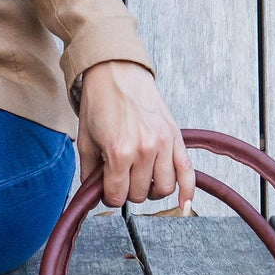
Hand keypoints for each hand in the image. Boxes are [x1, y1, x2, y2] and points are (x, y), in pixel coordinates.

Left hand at [76, 61, 194, 212]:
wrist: (116, 72)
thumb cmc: (100, 102)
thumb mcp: (85, 140)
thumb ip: (90, 172)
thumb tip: (95, 194)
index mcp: (119, 152)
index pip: (117, 196)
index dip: (109, 197)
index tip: (106, 190)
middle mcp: (145, 150)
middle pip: (140, 194)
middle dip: (127, 191)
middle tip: (120, 178)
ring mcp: (163, 144)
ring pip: (164, 188)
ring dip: (151, 190)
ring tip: (142, 180)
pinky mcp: (176, 137)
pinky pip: (188, 172)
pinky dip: (187, 191)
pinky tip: (184, 203)